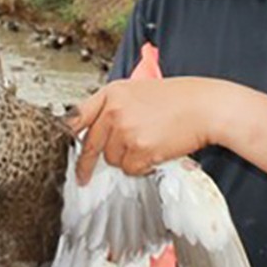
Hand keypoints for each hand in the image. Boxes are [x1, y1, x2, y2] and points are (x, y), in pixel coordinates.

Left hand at [66, 77, 227, 184]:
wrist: (205, 106)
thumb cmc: (179, 99)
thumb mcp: (139, 91)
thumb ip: (116, 107)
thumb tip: (98, 130)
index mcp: (112, 93)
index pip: (78, 115)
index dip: (67, 134)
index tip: (61, 147)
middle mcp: (114, 110)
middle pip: (90, 144)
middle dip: (87, 163)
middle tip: (83, 176)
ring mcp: (125, 130)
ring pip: (113, 159)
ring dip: (127, 159)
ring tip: (149, 143)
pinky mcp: (139, 149)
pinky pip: (130, 169)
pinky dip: (142, 167)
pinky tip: (156, 151)